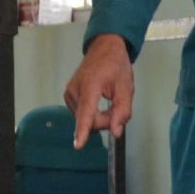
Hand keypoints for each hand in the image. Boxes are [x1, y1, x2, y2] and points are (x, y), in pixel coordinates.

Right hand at [63, 34, 134, 148]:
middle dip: (105, 121)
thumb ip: (122, 111)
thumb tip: (115, 131)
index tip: (78, 144)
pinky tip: (97, 101)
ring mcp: (69, 93)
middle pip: (89, 121)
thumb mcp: (126, 87)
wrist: (103, 49)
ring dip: (98, 117)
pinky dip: (92, 114)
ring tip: (107, 99)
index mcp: (91, 85)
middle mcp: (75, 90)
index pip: (87, 112)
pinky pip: (81, 115)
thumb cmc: (115, 65)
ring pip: (85, 120)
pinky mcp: (68, 97)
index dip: (83, 130)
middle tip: (117, 108)